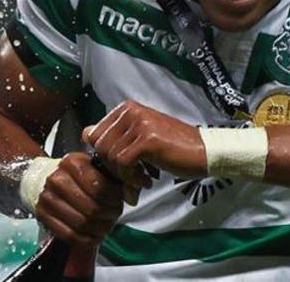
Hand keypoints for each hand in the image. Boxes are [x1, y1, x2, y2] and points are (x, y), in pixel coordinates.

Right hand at [33, 152, 125, 247]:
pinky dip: (86, 240)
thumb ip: (115, 176)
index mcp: (73, 163)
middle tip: (115, 215)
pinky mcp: (43, 215)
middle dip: (109, 215)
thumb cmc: (76, 172)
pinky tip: (95, 236)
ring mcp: (47, 199)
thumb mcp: (95, 165)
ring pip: (81, 224)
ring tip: (107, 225)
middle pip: (91, 208)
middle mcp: (57, 180)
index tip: (120, 201)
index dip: (114, 199)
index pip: (99, 187)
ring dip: (99, 229)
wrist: (45, 176)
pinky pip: (69, 235)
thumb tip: (132, 194)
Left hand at [84, 100, 206, 180]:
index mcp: (127, 108)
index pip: (93, 135)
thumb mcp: (141, 136)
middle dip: (113, 169)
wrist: (205, 152)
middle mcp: (131, 111)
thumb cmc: (174, 148)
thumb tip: (85, 134)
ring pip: (111, 157)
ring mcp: (140, 123)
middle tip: (132, 178)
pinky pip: (123, 164)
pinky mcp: (148, 139)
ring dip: (124, 176)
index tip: (123, 167)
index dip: (104, 157)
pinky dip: (132, 178)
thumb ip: (115, 135)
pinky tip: (147, 181)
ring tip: (142, 180)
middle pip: (100, 148)